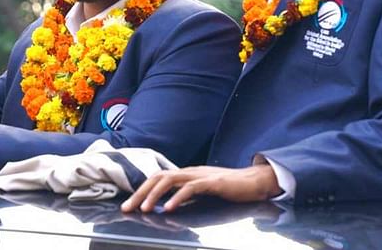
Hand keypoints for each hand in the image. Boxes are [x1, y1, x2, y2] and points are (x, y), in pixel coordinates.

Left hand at [120, 164, 281, 212]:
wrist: (254, 182)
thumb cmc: (228, 188)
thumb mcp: (201, 192)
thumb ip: (185, 195)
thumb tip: (167, 205)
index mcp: (185, 174)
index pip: (157, 179)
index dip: (141, 191)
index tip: (128, 205)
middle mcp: (189, 172)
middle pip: (158, 177)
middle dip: (140, 192)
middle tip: (127, 208)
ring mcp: (200, 175)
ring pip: (170, 180)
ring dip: (154, 194)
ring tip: (144, 208)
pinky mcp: (212, 182)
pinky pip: (191, 188)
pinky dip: (178, 198)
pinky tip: (170, 208)